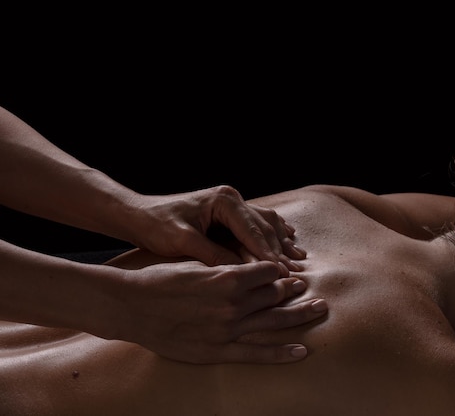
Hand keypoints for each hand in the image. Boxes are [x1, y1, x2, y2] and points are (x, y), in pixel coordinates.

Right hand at [114, 260, 326, 363]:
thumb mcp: (197, 265)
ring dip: (300, 315)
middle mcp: (233, 303)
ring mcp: (227, 329)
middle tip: (309, 288)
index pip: (267, 271)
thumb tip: (247, 269)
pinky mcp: (217, 350)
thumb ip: (226, 269)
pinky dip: (281, 353)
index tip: (288, 270)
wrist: (131, 307)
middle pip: (274, 295)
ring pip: (273, 322)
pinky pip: (256, 354)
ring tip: (320, 310)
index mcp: (228, 277)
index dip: (279, 269)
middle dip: (294, 289)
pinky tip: (301, 350)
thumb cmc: (161, 280)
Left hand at [129, 185, 304, 271]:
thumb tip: (241, 273)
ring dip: (281, 243)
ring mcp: (232, 204)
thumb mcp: (182, 242)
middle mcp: (231, 198)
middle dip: (279, 250)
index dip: (268, 253)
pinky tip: (288, 244)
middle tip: (294, 273)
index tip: (281, 273)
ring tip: (299, 261)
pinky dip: (273, 236)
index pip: (252, 229)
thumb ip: (212, 254)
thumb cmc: (156, 225)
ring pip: (266, 224)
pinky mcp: (228, 214)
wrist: (138, 214)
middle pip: (264, 226)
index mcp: (223, 200)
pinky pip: (258, 224)